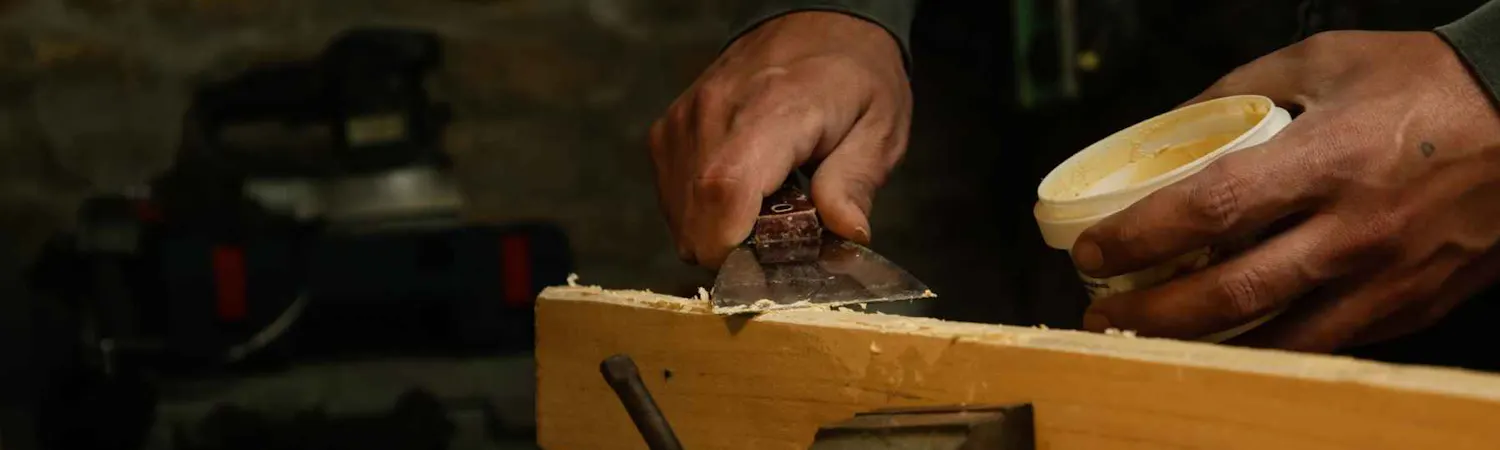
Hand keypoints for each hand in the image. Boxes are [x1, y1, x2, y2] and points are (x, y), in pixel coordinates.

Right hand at [648, 12, 910, 267]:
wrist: (816, 24)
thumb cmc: (853, 78)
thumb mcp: (879, 128)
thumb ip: (855, 182)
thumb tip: (846, 233)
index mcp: (774, 109)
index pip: (726, 187)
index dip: (732, 245)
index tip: (764, 266)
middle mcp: (716, 111)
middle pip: (697, 217)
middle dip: (737, 251)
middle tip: (782, 233)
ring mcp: (684, 120)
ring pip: (681, 217)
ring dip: (720, 231)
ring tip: (765, 204)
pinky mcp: (667, 131)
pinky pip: (672, 199)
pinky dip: (703, 213)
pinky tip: (742, 192)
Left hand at [1073, 31, 1499, 351]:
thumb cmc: (1429, 83)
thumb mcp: (1325, 60)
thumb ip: (1239, 91)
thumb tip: (1171, 125)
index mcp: (1328, 159)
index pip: (1209, 210)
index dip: (1139, 238)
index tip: (1091, 253)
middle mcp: (1354, 230)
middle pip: (1229, 295)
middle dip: (1150, 315)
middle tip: (1101, 314)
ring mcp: (1386, 280)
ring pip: (1274, 341)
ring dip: (1199, 348)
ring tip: (1148, 338)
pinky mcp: (1410, 308)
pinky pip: (1322, 342)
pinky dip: (1266, 348)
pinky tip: (1226, 340)